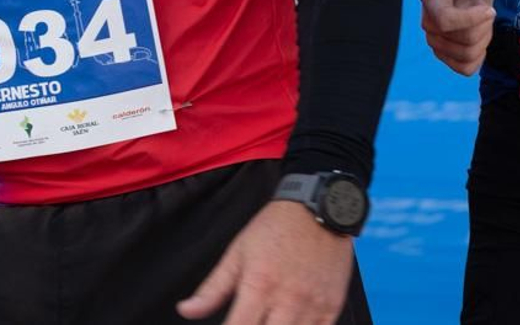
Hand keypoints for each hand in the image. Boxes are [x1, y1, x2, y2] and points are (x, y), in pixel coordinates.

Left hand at [178, 200, 354, 322]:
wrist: (321, 206)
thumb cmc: (277, 227)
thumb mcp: (238, 253)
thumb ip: (212, 288)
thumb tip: (186, 310)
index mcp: (259, 286)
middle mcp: (287, 300)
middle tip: (250, 324)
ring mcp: (313, 305)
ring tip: (269, 323)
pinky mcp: (332, 306)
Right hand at [418, 0, 493, 74]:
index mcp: (431, 3)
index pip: (447, 20)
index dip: (471, 18)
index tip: (489, 8)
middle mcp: (430, 27)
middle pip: (465, 41)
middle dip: (485, 26)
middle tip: (486, 8)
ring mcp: (437, 44)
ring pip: (469, 55)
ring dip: (484, 38)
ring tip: (482, 20)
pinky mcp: (447, 55)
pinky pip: (466, 68)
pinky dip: (479, 55)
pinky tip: (481, 36)